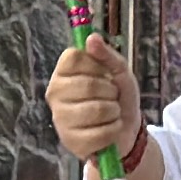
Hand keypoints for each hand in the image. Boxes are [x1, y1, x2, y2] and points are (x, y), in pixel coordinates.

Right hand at [46, 33, 141, 165]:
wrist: (126, 130)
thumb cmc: (118, 97)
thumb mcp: (118, 71)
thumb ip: (106, 54)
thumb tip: (91, 38)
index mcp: (62, 73)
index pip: (73, 58)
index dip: (95, 64)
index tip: (102, 72)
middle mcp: (55, 94)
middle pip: (88, 85)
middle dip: (110, 91)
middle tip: (110, 96)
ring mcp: (60, 119)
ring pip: (97, 110)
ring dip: (114, 111)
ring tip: (111, 113)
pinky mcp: (70, 141)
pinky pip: (100, 132)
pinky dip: (113, 130)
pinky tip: (108, 130)